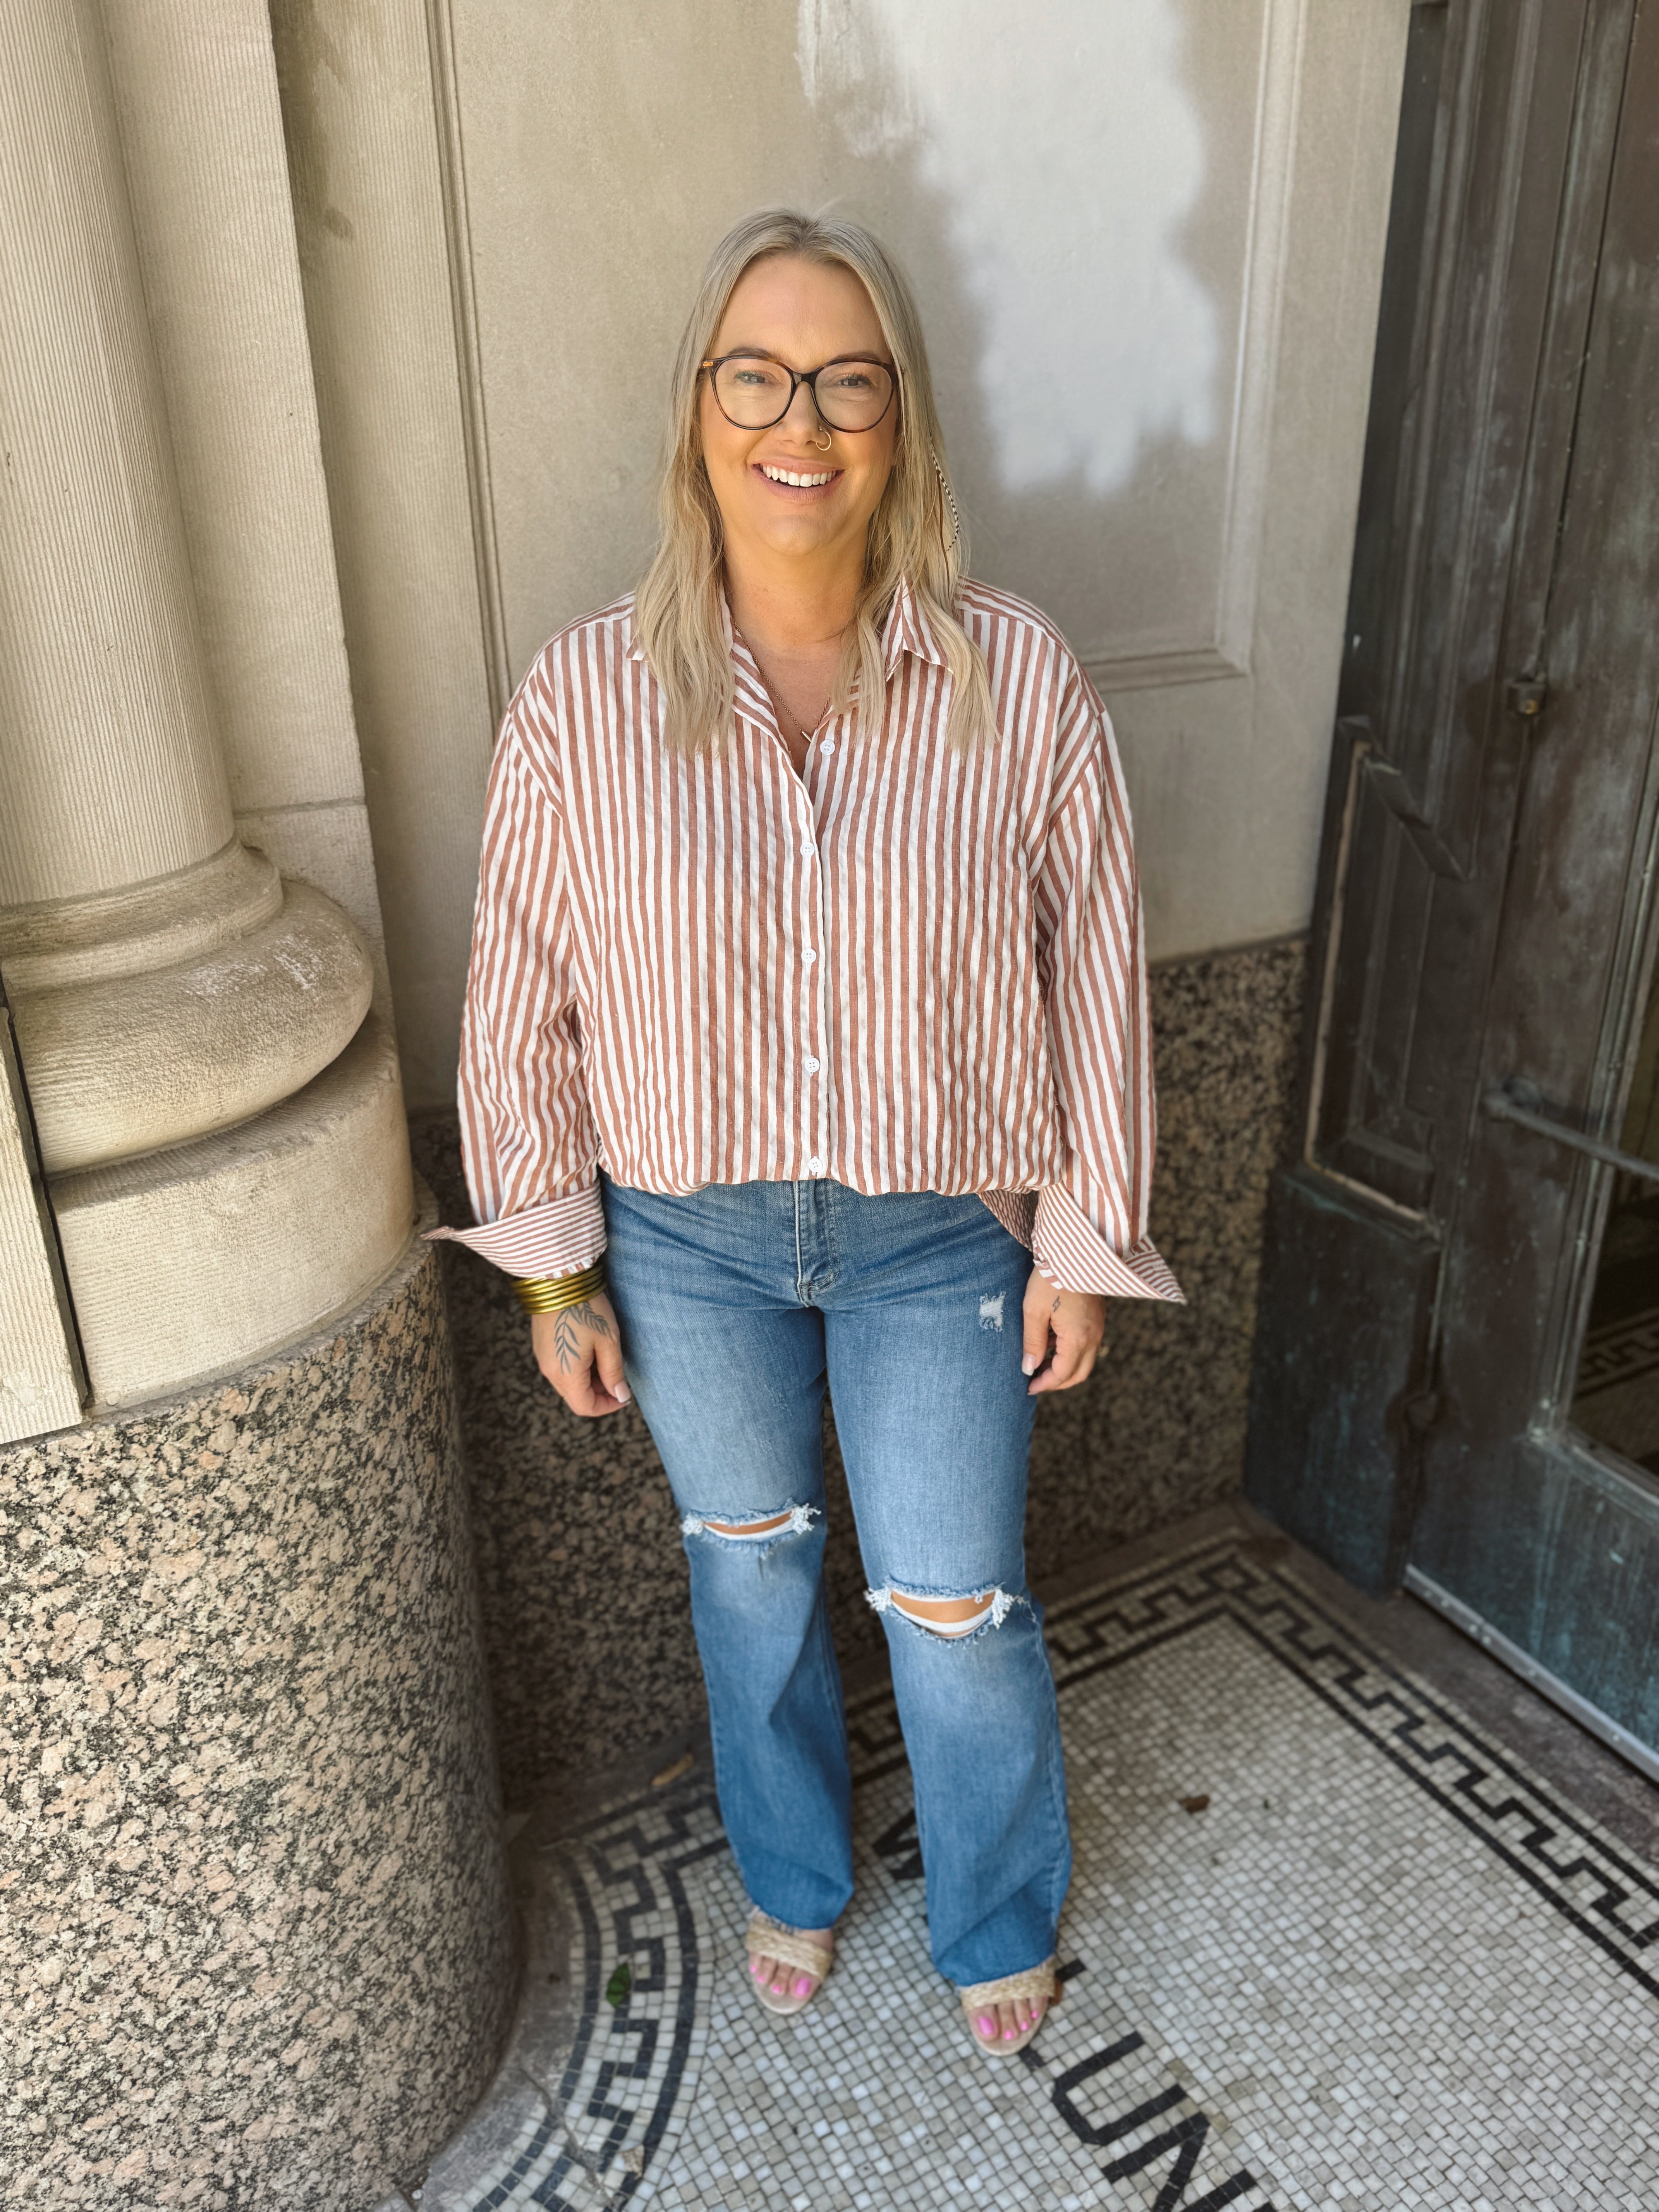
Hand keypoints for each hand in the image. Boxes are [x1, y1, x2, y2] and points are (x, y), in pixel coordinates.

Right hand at [531, 1293, 630, 1416]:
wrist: (558, 1279)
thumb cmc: (587, 1309)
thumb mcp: (608, 1341)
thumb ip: (613, 1372)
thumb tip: (620, 1395)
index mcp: (566, 1374)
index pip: (585, 1407)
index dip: (607, 1406)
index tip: (625, 1395)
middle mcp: (550, 1371)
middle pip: (576, 1396)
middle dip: (600, 1392)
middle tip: (619, 1374)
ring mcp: (543, 1358)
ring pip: (569, 1382)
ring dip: (590, 1378)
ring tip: (607, 1356)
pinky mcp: (542, 1346)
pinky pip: (561, 1367)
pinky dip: (579, 1366)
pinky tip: (592, 1347)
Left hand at [1021, 1271, 1105, 1394]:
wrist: (1074, 1250)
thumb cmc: (1050, 1278)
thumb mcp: (1033, 1311)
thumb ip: (1032, 1342)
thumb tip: (1029, 1369)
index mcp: (1078, 1338)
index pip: (1063, 1374)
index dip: (1044, 1384)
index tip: (1028, 1387)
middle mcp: (1093, 1336)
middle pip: (1079, 1373)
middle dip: (1058, 1382)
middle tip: (1036, 1382)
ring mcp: (1098, 1326)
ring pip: (1085, 1359)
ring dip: (1064, 1366)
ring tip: (1040, 1360)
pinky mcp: (1098, 1316)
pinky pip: (1087, 1343)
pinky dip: (1071, 1350)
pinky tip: (1052, 1340)